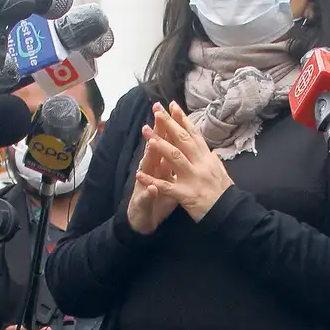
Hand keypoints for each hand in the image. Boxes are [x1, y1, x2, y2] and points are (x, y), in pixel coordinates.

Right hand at [126, 103, 177, 234]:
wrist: (141, 220)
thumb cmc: (157, 198)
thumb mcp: (168, 178)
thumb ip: (173, 162)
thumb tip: (187, 146)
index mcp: (160, 164)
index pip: (166, 142)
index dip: (170, 126)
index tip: (174, 109)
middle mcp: (151, 171)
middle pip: (154, 148)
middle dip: (156, 132)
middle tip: (158, 115)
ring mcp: (144, 184)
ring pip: (146, 168)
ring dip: (149, 157)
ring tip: (152, 143)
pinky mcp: (142, 201)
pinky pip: (146, 196)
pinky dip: (149, 191)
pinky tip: (152, 187)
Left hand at [135, 101, 234, 220]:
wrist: (230, 214)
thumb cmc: (225, 194)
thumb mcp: (222, 173)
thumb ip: (215, 161)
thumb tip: (211, 151)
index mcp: (208, 158)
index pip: (194, 134)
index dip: (183, 119)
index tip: (173, 105)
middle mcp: (201, 164)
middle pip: (183, 140)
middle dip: (169, 124)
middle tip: (156, 111)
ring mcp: (193, 178)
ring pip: (174, 158)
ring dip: (160, 145)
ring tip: (147, 133)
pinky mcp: (185, 194)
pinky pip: (166, 186)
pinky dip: (151, 180)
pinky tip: (139, 173)